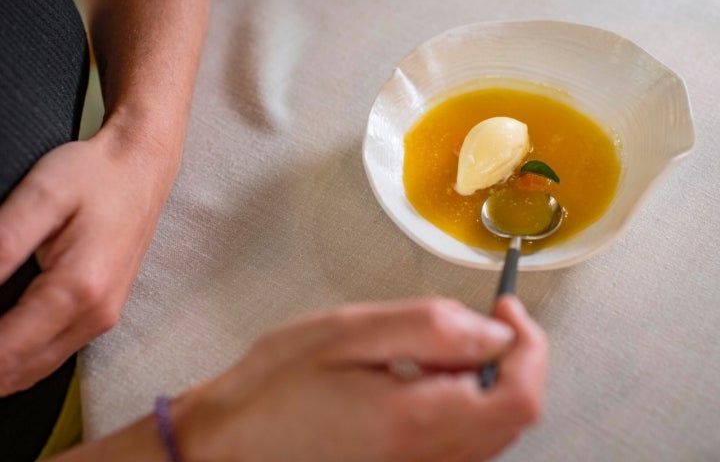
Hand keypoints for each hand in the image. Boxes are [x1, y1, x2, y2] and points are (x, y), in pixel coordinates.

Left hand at [0, 121, 180, 394]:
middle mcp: (96, 313)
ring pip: (34, 371)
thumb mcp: (39, 198)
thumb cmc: (96, 176)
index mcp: (78, 288)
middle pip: (18, 372)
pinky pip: (52, 357)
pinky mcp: (103, 313)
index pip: (5, 351)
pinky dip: (17, 362)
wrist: (143, 168)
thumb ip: (1, 246)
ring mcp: (103, 318)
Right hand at [171, 296, 547, 461]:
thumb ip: (430, 327)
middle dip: (512, 359)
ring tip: (440, 351)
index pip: (518, 394)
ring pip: (494, 433)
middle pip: (515, 416)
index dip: (528, 345)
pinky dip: (466, 406)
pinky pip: (465, 447)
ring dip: (488, 383)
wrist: (231, 447)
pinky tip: (427, 382)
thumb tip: (493, 332)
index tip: (507, 311)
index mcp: (418, 421)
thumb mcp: (349, 333)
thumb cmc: (276, 388)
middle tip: (482, 322)